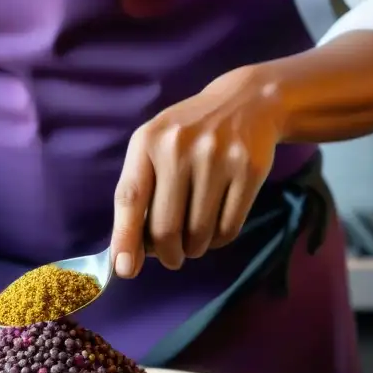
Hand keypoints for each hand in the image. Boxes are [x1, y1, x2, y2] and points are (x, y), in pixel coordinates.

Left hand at [110, 65, 282, 276]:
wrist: (246, 102)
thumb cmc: (188, 136)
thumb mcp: (155, 148)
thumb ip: (138, 193)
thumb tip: (128, 254)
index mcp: (148, 142)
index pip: (130, 198)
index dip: (125, 238)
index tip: (124, 269)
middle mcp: (179, 148)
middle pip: (167, 227)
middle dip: (168, 254)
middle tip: (172, 258)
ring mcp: (217, 157)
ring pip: (199, 233)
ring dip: (195, 248)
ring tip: (195, 238)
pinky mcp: (249, 169)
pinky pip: (229, 227)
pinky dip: (220, 240)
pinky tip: (216, 226)